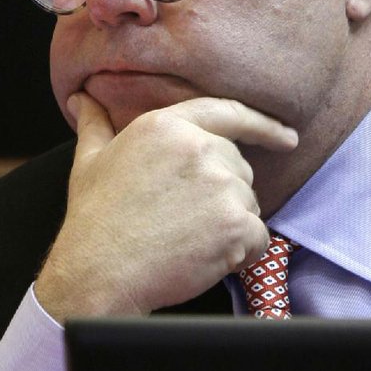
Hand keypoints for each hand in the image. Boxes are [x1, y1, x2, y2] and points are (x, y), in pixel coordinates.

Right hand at [34, 92, 297, 320]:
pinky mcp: (234, 223)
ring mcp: (220, 184)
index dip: (263, 125)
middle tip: (186, 218)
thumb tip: (82, 98)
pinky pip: (257, 236)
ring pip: (249, 202)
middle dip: (224, 192)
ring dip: (230, 223)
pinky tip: (206, 257)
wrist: (99, 272)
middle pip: (239, 166)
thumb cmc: (95, 218)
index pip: (228, 112)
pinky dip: (241, 252)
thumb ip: (95, 124)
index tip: (287, 136)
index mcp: (167, 125)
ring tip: (188, 238)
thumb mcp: (90, 160)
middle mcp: (199, 146)